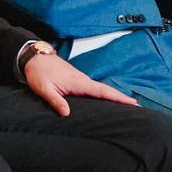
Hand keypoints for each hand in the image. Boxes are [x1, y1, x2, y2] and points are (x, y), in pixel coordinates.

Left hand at [22, 51, 136, 114]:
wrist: (34, 57)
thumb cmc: (39, 73)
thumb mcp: (44, 89)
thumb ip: (56, 101)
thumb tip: (67, 114)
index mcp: (78, 83)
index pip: (102, 91)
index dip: (118, 97)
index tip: (132, 102)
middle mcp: (83, 80)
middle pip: (106, 90)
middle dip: (121, 98)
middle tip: (138, 107)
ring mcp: (81, 79)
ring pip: (101, 89)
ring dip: (114, 96)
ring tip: (127, 106)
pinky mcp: (77, 80)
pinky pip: (94, 88)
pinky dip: (104, 93)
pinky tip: (107, 99)